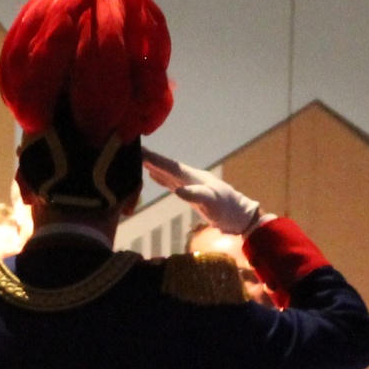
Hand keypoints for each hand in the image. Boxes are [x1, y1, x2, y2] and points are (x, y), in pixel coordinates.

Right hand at [141, 150, 264, 236]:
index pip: (170, 165)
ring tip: (137, 159)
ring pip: (167, 172)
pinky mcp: (190, 193)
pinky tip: (152, 175)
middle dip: (150, 158)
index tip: (139, 150)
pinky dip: (160, 177)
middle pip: (166, 165)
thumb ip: (196, 195)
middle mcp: (189, 177)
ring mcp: (189, 184)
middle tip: (130, 151)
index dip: (154, 159)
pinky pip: (170, 182)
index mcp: (193, 176)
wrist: (238, 217)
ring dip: (153, 166)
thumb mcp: (213, 203)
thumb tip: (178, 190)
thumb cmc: (227, 209)